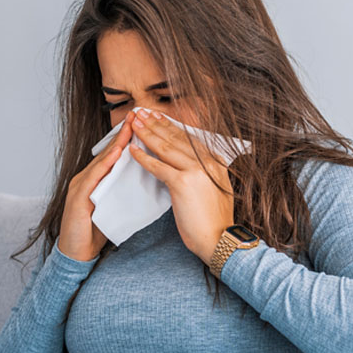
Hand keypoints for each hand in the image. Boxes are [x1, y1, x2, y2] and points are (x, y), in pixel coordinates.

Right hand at [59, 110, 137, 260]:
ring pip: (101, 160)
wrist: (77, 254)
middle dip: (123, 133)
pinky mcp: (77, 197)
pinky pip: (93, 177)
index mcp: (96, 179)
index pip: (114, 155)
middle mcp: (86, 177)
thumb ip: (124, 191)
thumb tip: (147, 179)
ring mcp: (80, 185)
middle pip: (108, 151)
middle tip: (138, 115)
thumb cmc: (96, 231)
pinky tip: (116, 153)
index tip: (143, 123)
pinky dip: (105, 164)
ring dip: (117, 143)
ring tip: (131, 127)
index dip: (127, 138)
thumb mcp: (115, 206)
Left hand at [127, 108, 233, 264]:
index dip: (171, 126)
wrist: (219, 239)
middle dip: (157, 124)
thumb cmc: (215, 220)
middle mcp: (207, 162)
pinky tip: (132, 150)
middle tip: (142, 113)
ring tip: (135, 124)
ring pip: (166, 147)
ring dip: (148, 134)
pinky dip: (143, 157)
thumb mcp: (215, 189)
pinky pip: (158, 166)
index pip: (189, 138)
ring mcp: (196, 171)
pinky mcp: (182, 183)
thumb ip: (205, 173)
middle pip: (176, 138)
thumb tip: (191, 164)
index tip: (158, 117)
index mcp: (216, 162)